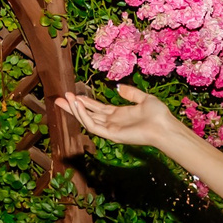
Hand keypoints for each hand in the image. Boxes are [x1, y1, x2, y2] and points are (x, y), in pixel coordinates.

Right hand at [56, 83, 189, 154]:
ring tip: (65, 98)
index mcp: (119, 114)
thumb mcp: (144, 98)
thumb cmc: (158, 115)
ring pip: (87, 120)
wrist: (164, 127)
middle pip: (88, 114)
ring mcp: (111, 129)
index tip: (71, 93)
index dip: (83, 101)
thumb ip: (131, 93)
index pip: (96, 108)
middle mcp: (112, 122)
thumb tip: (118, 88)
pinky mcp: (112, 135)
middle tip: (58, 99)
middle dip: (73, 107)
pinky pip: (93, 126)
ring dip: (75, 110)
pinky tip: (77, 105)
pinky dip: (84, 116)